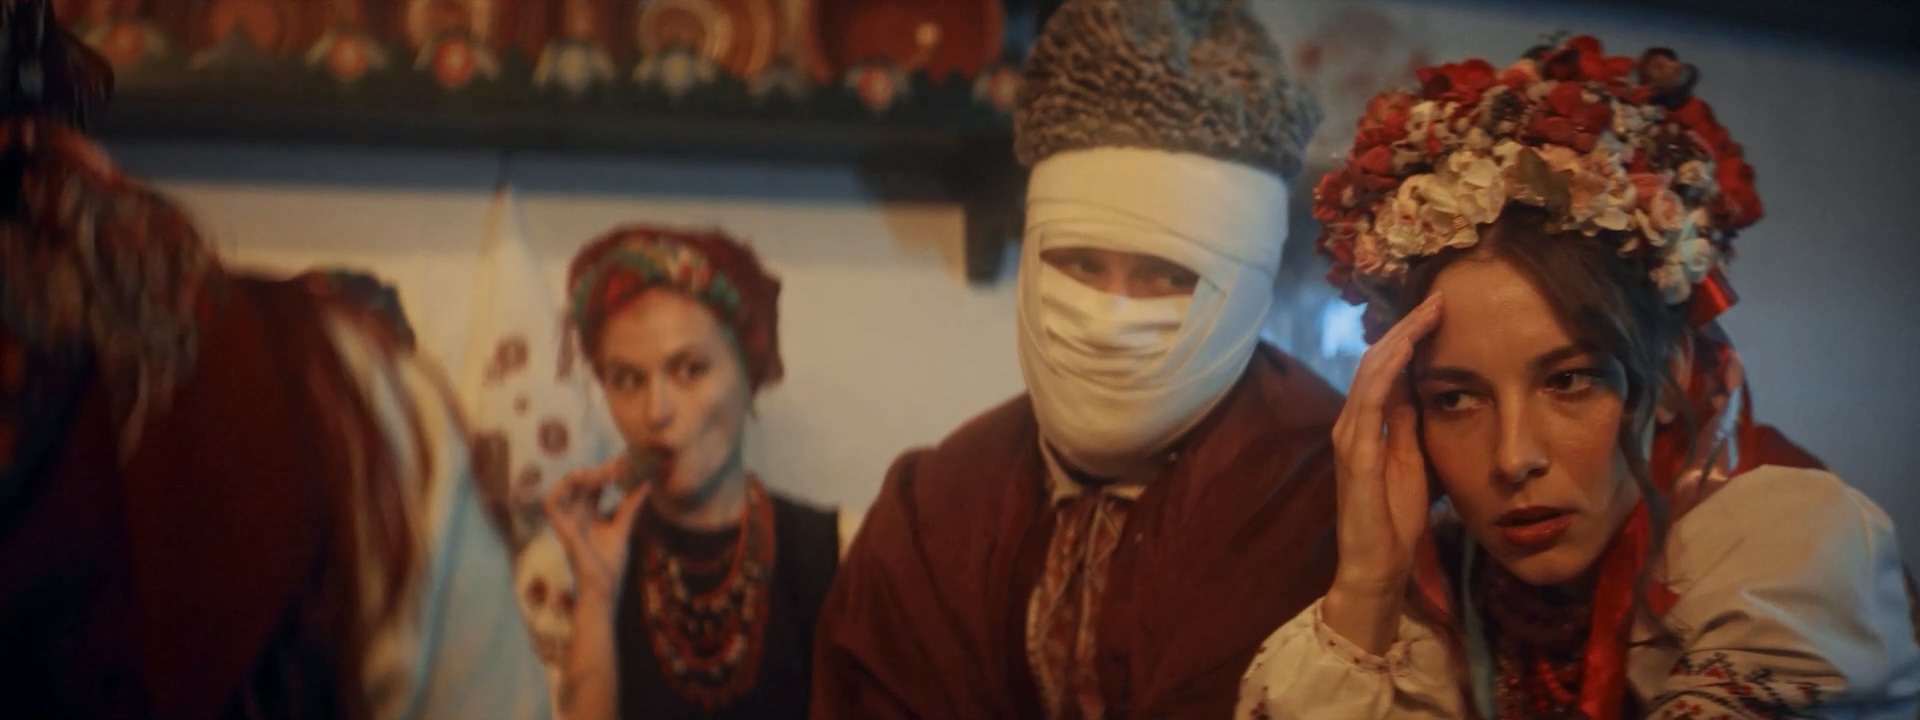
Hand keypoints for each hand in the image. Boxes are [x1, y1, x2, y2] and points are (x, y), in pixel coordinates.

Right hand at [544, 457, 648, 606]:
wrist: (603, 589)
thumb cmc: (610, 564)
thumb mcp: (623, 528)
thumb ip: (630, 506)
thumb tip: (646, 484)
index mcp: (590, 514)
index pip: (596, 485)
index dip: (607, 471)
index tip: (626, 461)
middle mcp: (577, 515)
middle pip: (582, 483)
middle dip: (600, 470)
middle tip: (621, 465)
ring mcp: (568, 521)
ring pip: (565, 488)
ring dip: (582, 477)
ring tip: (603, 473)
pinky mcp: (562, 530)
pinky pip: (551, 505)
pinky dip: (560, 490)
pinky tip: (581, 481)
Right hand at [1330, 293, 1442, 598]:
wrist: (1377, 565)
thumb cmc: (1395, 520)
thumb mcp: (1412, 460)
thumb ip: (1408, 425)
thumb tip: (1417, 386)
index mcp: (1367, 425)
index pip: (1385, 369)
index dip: (1409, 338)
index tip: (1439, 312)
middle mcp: (1351, 423)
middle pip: (1375, 361)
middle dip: (1405, 327)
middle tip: (1436, 299)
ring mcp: (1349, 437)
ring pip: (1370, 372)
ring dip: (1398, 339)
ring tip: (1426, 313)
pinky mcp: (1355, 454)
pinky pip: (1369, 401)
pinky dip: (1386, 371)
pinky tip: (1405, 350)